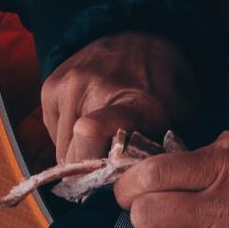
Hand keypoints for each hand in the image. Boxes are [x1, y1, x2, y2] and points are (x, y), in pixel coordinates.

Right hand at [38, 31, 196, 165]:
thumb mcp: (178, 120)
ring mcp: (66, 86)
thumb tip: (134, 189)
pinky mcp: (50, 87)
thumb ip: (156, 154)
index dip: (92, 147)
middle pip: (74, 157)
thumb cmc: (163, 86)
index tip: (93, 154)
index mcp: (130, 101)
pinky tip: (90, 120)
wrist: (143, 38)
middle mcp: (90, 88)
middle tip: (112, 163)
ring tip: (103, 136)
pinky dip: (68, 137)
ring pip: (61, 150)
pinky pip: (54, 133)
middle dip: (91, 170)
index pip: (98, 127)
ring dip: (79, 152)